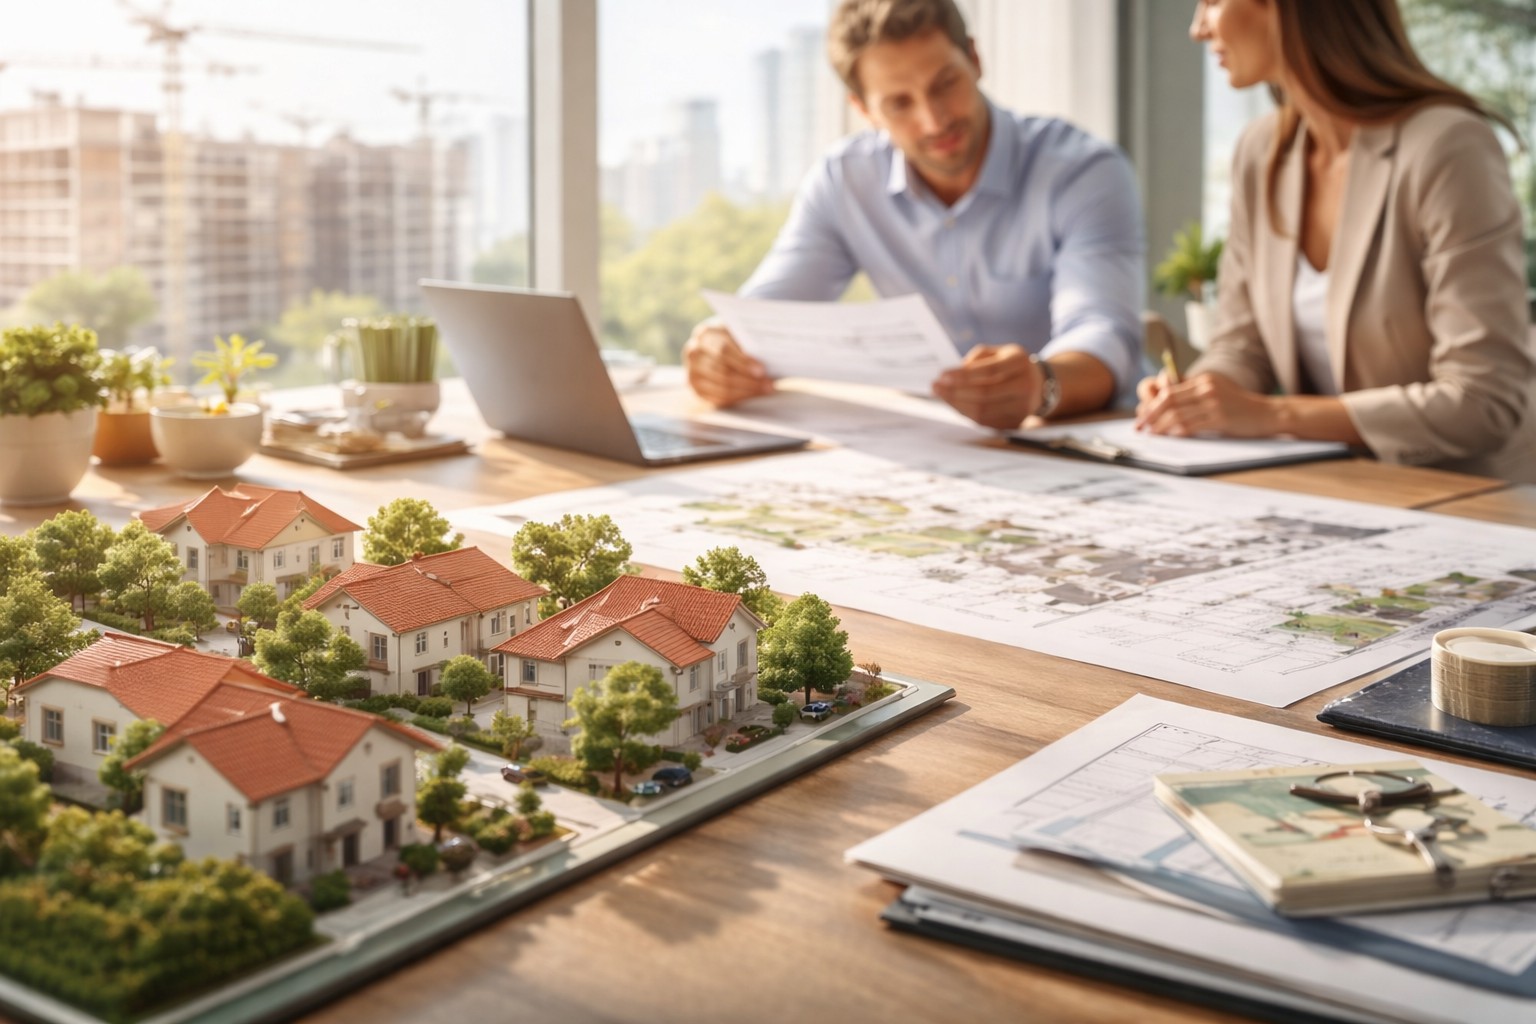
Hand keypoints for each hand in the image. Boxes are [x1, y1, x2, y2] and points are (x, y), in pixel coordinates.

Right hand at [683, 321, 773, 407]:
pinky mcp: (697, 388)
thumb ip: (748, 340)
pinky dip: (739, 397)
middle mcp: (694, 352)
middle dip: (749, 380)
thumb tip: (771, 353)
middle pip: (723, 371)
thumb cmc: (733, 337)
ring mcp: (693, 372)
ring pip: (722, 387)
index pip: (724, 351)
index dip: (743, 362)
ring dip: (747, 390)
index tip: (762, 370)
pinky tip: (753, 394)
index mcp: (705, 334)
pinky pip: (719, 397)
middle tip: (769, 384)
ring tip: (766, 389)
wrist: (713, 346)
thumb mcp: (738, 331)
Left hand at [932, 344, 1039, 429]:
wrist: (1040, 385)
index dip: (963, 375)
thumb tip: (956, 374)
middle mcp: (1025, 386)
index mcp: (1020, 363)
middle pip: (985, 394)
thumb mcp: (999, 352)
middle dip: (955, 392)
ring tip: (941, 395)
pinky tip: (954, 404)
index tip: (942, 375)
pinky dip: (965, 413)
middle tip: (935, 387)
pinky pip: (984, 421)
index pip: (989, 371)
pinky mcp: (1015, 423)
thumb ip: (977, 358)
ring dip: (956, 404)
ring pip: (983, 411)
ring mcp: (1022, 408)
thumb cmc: (1012, 365)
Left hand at [1134, 371, 1278, 436]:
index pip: (1168, 390)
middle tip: (1139, 427)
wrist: (1268, 413)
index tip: (1141, 416)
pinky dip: (1176, 433)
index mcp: (1202, 380)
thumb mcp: (1216, 394)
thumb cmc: (1239, 408)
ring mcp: (1213, 402)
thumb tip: (1165, 408)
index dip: (1151, 404)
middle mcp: (1206, 387)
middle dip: (1149, 414)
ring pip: (1176, 414)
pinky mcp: (1220, 417)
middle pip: (1168, 400)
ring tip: (1150, 435)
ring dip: (1159, 426)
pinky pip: (1191, 425)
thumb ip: (1193, 397)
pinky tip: (1168, 438)